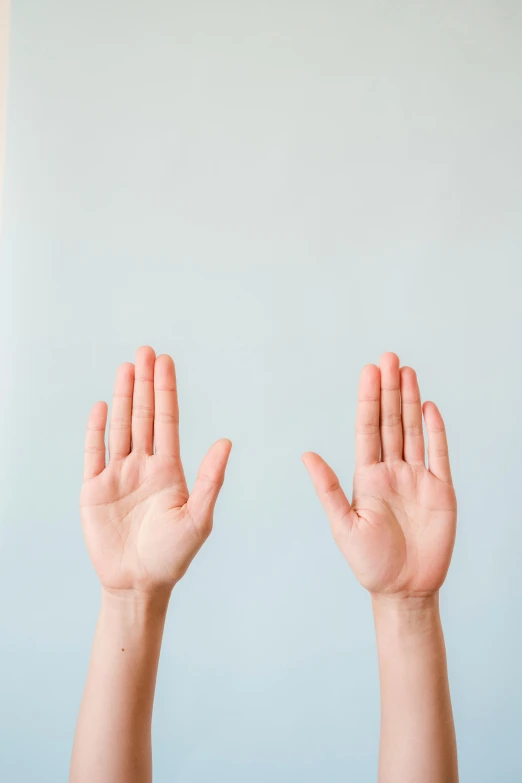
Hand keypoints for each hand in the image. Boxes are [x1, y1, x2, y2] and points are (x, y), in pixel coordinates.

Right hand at [80, 346, 231, 595]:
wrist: (139, 584)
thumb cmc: (172, 556)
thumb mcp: (199, 517)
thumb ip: (211, 479)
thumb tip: (226, 441)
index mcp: (169, 470)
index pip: (167, 421)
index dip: (166, 390)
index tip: (165, 362)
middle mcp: (144, 466)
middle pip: (144, 416)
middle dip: (145, 383)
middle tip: (145, 351)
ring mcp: (118, 476)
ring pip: (121, 427)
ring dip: (123, 397)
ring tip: (126, 368)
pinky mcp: (94, 490)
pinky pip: (95, 453)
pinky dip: (97, 430)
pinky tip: (103, 407)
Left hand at [303, 353, 455, 597]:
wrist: (403, 590)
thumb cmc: (369, 563)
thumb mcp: (343, 525)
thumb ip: (328, 488)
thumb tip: (306, 454)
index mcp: (367, 476)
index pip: (367, 428)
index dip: (369, 399)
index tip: (369, 371)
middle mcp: (391, 471)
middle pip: (390, 422)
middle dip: (390, 390)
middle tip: (390, 358)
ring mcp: (417, 479)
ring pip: (413, 431)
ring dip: (411, 402)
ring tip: (408, 372)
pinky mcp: (440, 491)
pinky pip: (439, 454)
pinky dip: (436, 431)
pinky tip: (430, 408)